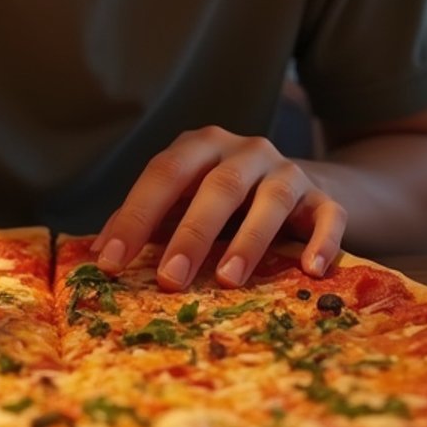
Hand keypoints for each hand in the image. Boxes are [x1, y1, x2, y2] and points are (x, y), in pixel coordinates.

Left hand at [91, 125, 345, 289]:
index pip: (163, 173)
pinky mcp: (326, 198)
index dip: (136, 215)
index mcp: (201, 146)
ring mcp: (289, 171)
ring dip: (248, 240)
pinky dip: (322, 241)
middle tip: (170, 280)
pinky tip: (310, 270)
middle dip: (191, 234)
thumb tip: (97, 252)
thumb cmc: (225, 202)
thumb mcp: (184, 202)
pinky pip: (329, 216)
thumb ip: (147, 220)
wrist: (301, 190)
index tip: (111, 260)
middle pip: (217, 187)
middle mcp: (246, 150)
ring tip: (228, 280)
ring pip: (271, 199)